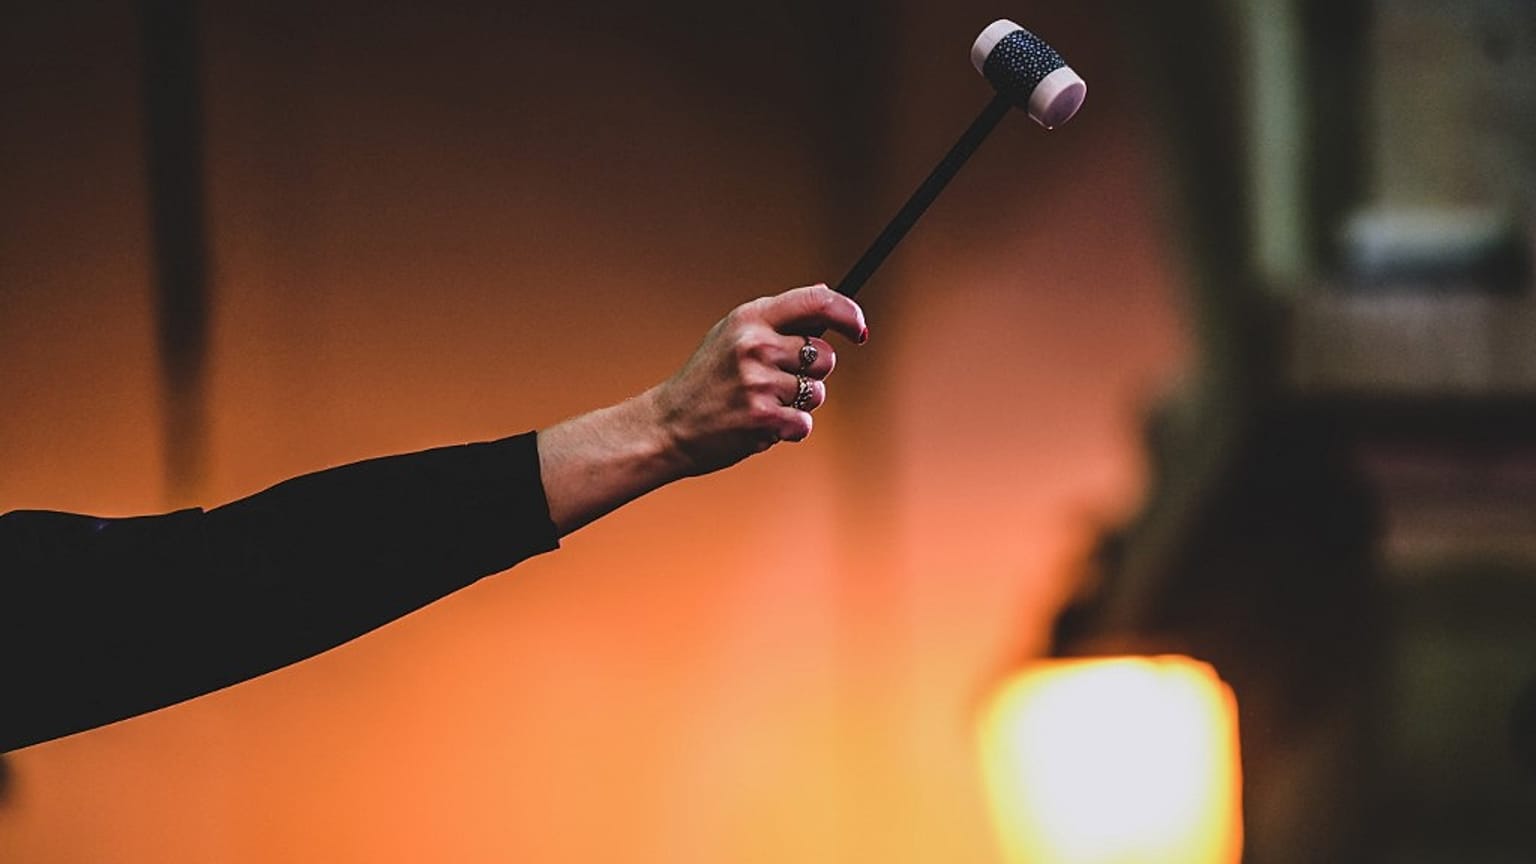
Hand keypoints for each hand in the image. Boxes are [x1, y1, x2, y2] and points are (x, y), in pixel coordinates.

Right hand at [537, 283, 866, 535]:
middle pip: (825, 356)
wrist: (668, 425)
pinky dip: (789, 429)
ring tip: (760, 404)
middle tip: (776, 382)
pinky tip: (759, 425)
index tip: (859, 331)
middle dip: (813, 374)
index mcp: (751, 317)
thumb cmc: (706, 380)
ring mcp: (759, 381)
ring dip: (798, 404)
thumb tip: (827, 297)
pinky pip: (804, 423)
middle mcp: (756, 344)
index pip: (818, 302)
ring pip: (817, 393)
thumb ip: (778, 318)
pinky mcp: (762, 417)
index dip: (849, 314)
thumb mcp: (732, 334)